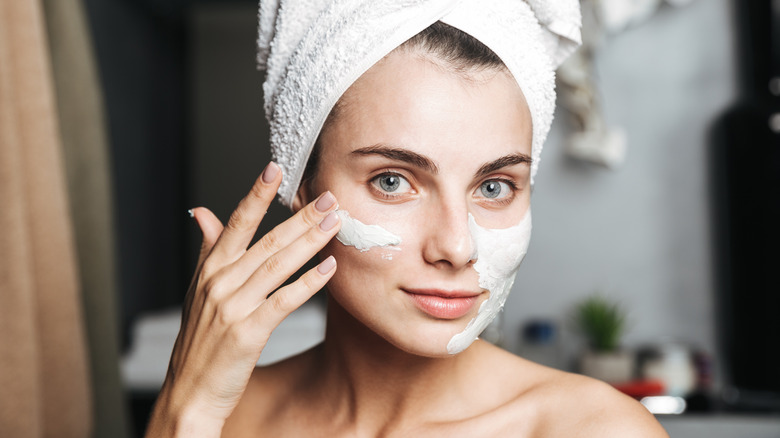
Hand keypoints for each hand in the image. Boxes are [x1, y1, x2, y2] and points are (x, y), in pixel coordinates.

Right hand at [146, 162, 340, 436]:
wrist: (191, 389)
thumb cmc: (200, 339)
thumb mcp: (198, 290)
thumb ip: (207, 249)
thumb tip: (201, 212)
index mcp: (209, 269)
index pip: (236, 223)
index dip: (256, 195)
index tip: (275, 169)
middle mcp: (219, 283)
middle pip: (267, 241)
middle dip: (300, 217)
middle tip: (328, 197)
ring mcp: (233, 306)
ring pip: (278, 265)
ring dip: (310, 242)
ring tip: (334, 224)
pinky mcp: (248, 331)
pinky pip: (284, 300)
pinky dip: (308, 283)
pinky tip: (328, 268)